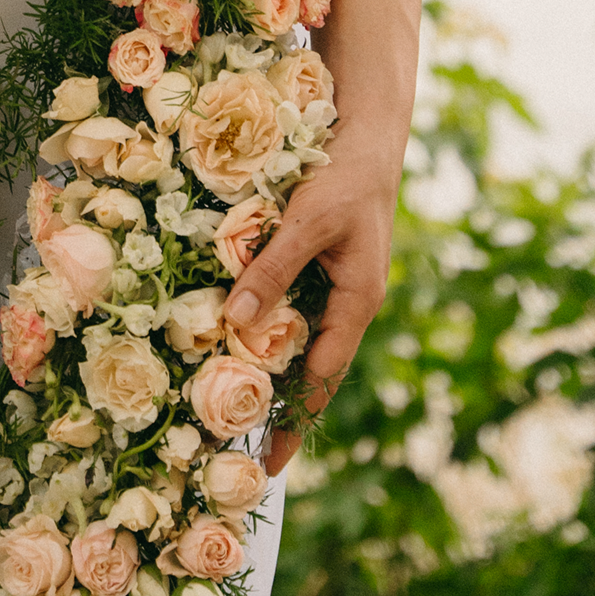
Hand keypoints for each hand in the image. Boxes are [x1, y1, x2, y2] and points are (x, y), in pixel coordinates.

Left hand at [225, 132, 398, 477]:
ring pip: (296, 335)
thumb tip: (234, 323)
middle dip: (277, 405)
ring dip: (267, 365)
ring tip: (226, 403)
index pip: (322, 378)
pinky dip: (264, 322)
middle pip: (309, 367)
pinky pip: (290, 304)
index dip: (294, 421)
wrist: (368, 132)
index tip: (267, 463)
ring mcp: (335, 283)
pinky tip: (232, 333)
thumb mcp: (306, 222)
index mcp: (357, 302)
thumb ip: (272, 269)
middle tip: (233, 445)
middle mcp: (348, 302)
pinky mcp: (319, 262)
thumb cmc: (344, 176)